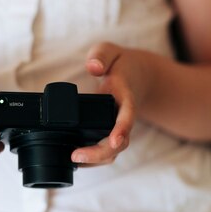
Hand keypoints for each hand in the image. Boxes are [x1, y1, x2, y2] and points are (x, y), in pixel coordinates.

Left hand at [71, 42, 153, 165]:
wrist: (138, 75)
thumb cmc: (121, 64)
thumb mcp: (110, 51)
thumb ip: (101, 55)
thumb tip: (93, 67)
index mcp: (126, 98)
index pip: (127, 116)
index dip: (121, 130)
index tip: (114, 141)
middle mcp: (125, 117)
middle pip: (120, 143)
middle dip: (100, 154)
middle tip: (75, 155)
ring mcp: (119, 128)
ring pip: (113, 151)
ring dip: (95, 160)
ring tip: (72, 160)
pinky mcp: (111, 133)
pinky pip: (106, 150)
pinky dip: (93, 157)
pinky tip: (76, 159)